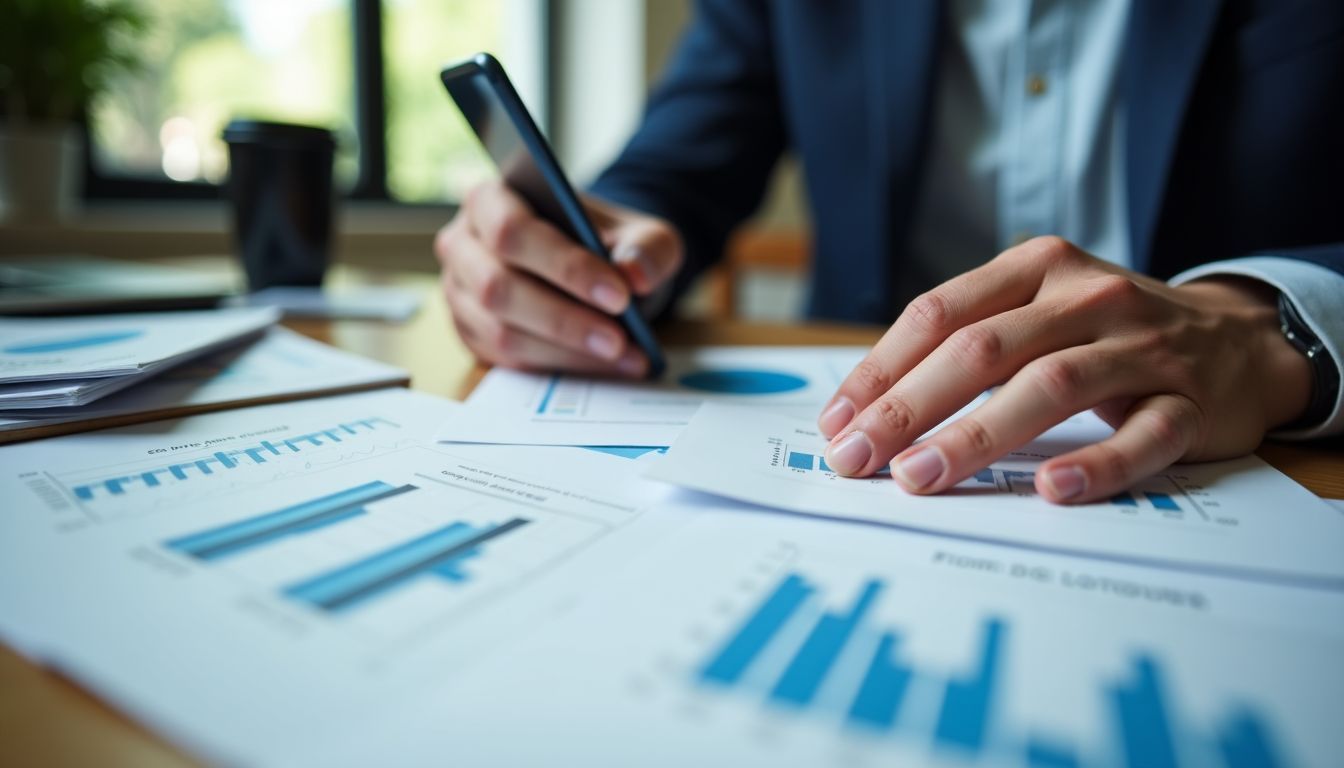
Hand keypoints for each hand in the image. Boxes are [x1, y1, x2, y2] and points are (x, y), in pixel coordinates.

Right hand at [435, 180, 682, 375]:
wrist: (589, 262)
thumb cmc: (603, 240)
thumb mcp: (639, 231)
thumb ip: (646, 246)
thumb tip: (636, 276)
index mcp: (490, 199)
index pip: (513, 231)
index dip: (564, 266)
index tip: (619, 295)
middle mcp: (462, 245)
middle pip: (497, 287)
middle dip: (564, 319)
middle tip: (620, 340)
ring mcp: (461, 293)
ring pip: (501, 332)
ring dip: (565, 350)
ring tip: (622, 356)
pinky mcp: (472, 334)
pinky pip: (508, 360)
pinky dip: (560, 366)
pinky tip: (605, 366)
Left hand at [818, 237, 1312, 502]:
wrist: (1238, 338)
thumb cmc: (1107, 332)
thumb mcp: (1038, 310)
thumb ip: (965, 342)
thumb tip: (865, 409)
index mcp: (1036, 268)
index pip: (939, 314)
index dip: (881, 370)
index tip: (837, 423)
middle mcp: (1086, 296)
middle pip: (982, 349)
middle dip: (908, 407)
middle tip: (858, 459)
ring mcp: (1142, 346)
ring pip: (1050, 386)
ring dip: (977, 434)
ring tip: (921, 477)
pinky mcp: (1190, 401)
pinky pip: (1142, 435)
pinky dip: (1097, 462)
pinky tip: (1051, 487)